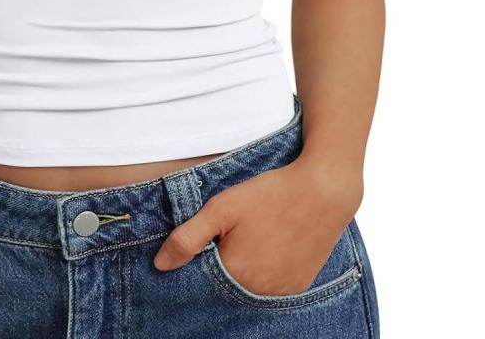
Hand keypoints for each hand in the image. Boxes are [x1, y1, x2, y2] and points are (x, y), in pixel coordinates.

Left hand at [152, 156, 361, 295]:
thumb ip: (187, 238)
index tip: (204, 240)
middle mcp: (258, 292)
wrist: (324, 191)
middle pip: (225, 285)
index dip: (197, 260)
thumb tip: (160, 266)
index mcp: (235, 274)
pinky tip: (267, 245)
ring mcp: (281, 292)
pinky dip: (263, 271)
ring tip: (251, 236)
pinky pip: (270, 287)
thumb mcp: (222, 208)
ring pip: (247, 287)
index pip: (200, 281)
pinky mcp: (298, 285)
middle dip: (219, 264)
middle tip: (229, 233)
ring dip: (241, 270)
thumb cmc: (270, 195)